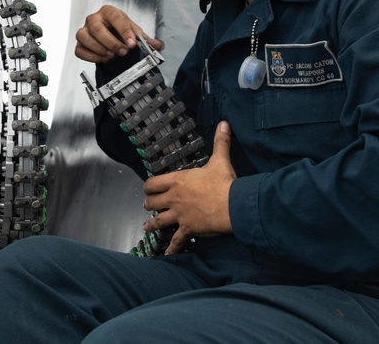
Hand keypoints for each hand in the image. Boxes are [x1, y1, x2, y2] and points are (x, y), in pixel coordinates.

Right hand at [74, 5, 163, 63]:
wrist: (112, 35)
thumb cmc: (121, 31)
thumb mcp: (134, 32)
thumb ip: (145, 39)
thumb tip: (158, 45)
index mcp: (108, 11)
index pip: (115, 18)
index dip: (124, 31)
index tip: (132, 44)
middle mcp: (94, 18)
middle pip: (97, 28)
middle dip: (111, 42)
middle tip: (123, 52)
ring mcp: (84, 30)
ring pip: (84, 37)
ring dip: (99, 49)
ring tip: (112, 56)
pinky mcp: (80, 43)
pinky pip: (80, 50)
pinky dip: (92, 57)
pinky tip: (103, 59)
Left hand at [142, 121, 235, 253]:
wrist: (232, 205)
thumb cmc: (224, 183)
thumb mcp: (220, 160)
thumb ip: (220, 141)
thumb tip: (224, 123)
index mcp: (178, 181)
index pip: (153, 183)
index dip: (149, 187)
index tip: (148, 188)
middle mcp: (174, 198)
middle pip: (153, 203)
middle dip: (149, 204)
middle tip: (148, 206)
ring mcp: (179, 215)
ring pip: (159, 221)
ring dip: (152, 224)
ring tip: (147, 227)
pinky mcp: (188, 229)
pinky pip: (177, 241)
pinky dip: (172, 248)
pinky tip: (166, 254)